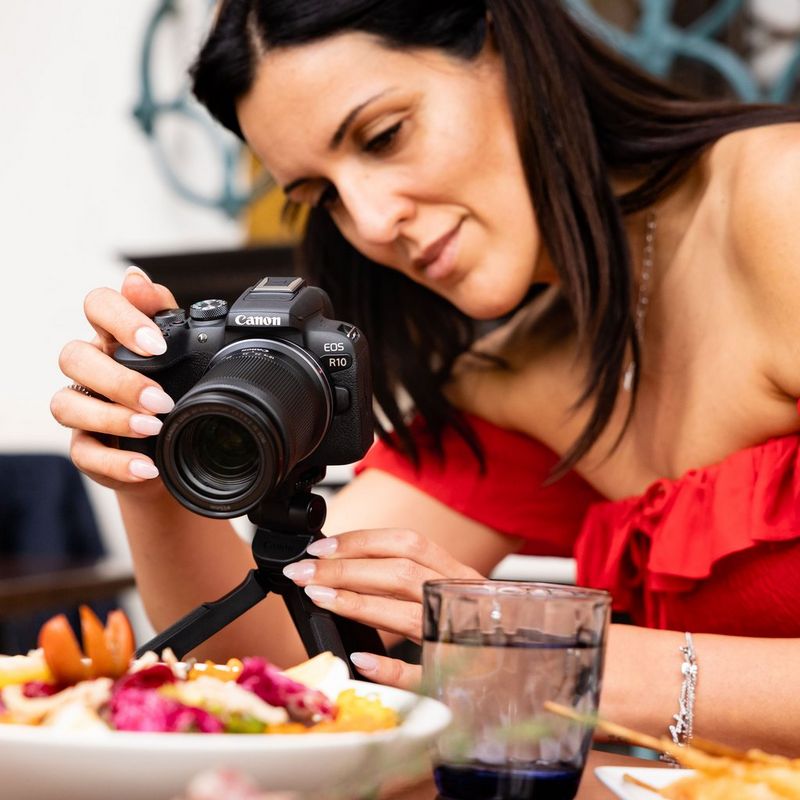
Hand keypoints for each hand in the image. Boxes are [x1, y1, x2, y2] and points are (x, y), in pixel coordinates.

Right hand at [50, 267, 178, 490]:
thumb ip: (162, 312)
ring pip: (67, 404)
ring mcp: (83, 407)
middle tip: (160, 398)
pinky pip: (84, 453)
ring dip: (111, 417)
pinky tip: (145, 466)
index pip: (98, 305)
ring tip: (152, 428)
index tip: (156, 344)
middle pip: (74, 356)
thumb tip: (136, 279)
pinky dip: (116, 463)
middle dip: (118, 379)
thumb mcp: (182, 349)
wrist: (182, 444)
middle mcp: (91, 367)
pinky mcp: (86, 446)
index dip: (120, 319)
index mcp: (115, 336)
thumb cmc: (178, 385)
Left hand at [282, 528, 482, 688]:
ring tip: (318, 596)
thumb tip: (350, 566)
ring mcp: (462, 640)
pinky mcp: (457, 681)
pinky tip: (361, 660)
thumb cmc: (477, 629)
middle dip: (345, 568)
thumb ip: (413, 581)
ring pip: (407, 615)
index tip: (321, 547)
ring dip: (357, 603)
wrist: (524, 672)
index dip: (361, 541)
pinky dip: (389, 667)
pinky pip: (421, 675)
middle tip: (305, 571)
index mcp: (459, 576)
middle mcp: (462, 601)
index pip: (408, 544)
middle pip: (401, 573)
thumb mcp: (451, 594)